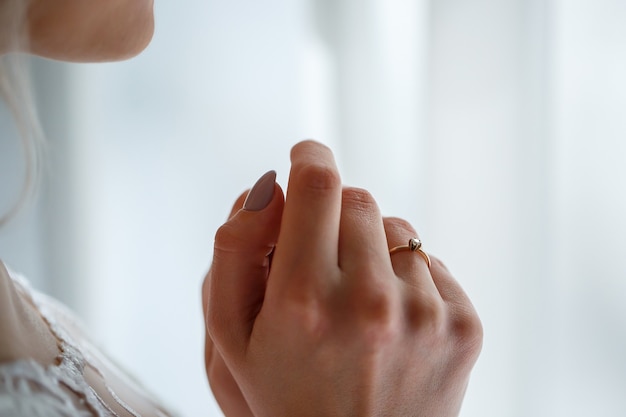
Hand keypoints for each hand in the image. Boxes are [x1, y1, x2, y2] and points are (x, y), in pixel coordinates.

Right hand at [203, 141, 481, 416]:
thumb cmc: (286, 398)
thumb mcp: (231, 337)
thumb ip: (234, 251)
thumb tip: (268, 185)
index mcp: (303, 301)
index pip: (317, 184)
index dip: (310, 157)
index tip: (306, 156)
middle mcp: (369, 303)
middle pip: (358, 199)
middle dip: (333, 214)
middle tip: (321, 260)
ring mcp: (424, 315)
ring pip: (397, 229)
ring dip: (371, 249)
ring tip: (356, 303)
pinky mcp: (464, 327)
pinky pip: (430, 263)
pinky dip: (406, 279)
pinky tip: (389, 322)